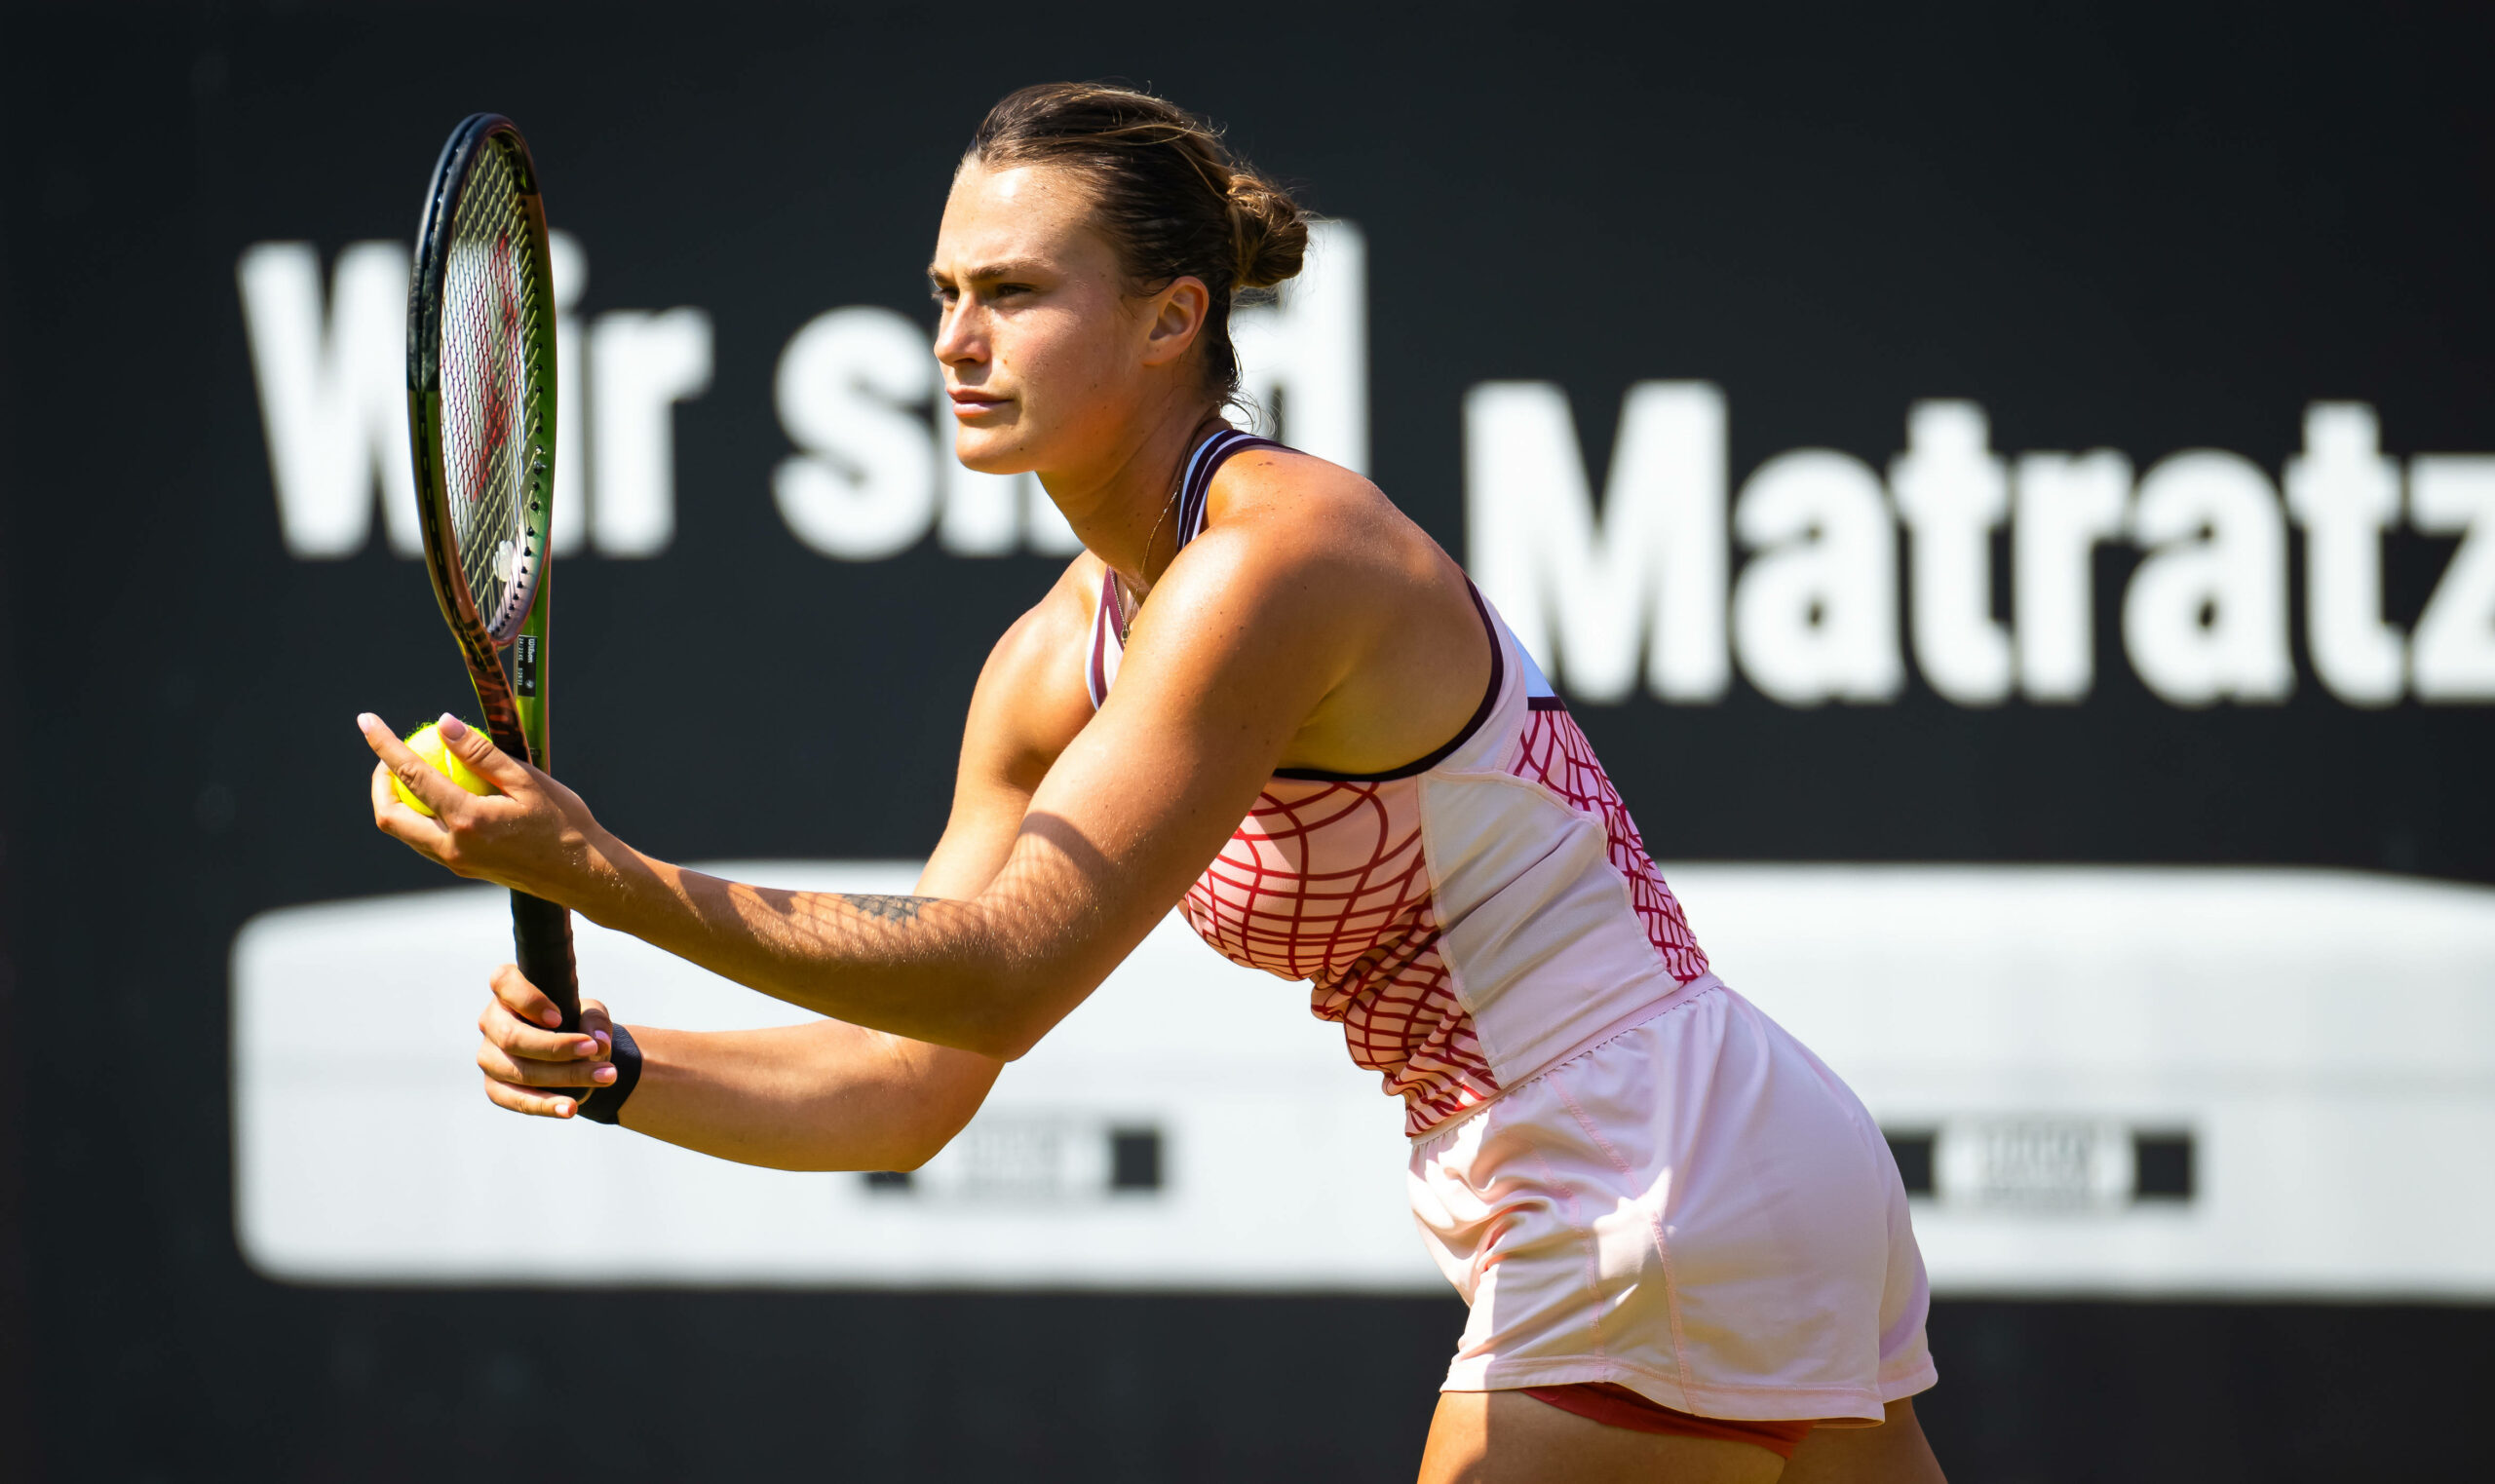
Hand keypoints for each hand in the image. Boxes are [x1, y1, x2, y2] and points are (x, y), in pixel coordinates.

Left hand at [362, 712, 606, 899]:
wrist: (583, 874)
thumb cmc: (564, 822)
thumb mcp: (528, 780)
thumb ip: (481, 752)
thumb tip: (444, 723)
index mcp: (469, 820)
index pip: (412, 775)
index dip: (384, 745)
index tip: (367, 720)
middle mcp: (454, 846)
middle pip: (390, 816)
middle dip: (378, 783)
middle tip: (388, 755)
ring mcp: (456, 862)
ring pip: (404, 832)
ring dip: (396, 801)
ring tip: (412, 771)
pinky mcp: (464, 868)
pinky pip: (426, 840)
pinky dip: (419, 815)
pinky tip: (439, 796)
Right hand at [476, 964, 616, 1118]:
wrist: (573, 1057)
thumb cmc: (576, 1023)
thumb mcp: (591, 1014)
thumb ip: (596, 1021)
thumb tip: (598, 1041)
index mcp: (508, 992)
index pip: (504, 983)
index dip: (528, 1001)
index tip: (558, 1018)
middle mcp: (491, 1022)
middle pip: (512, 1036)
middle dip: (556, 1047)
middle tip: (594, 1050)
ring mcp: (489, 1057)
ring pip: (520, 1071)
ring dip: (565, 1076)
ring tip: (605, 1076)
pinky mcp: (495, 1087)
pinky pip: (517, 1100)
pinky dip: (546, 1106)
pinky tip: (571, 1108)